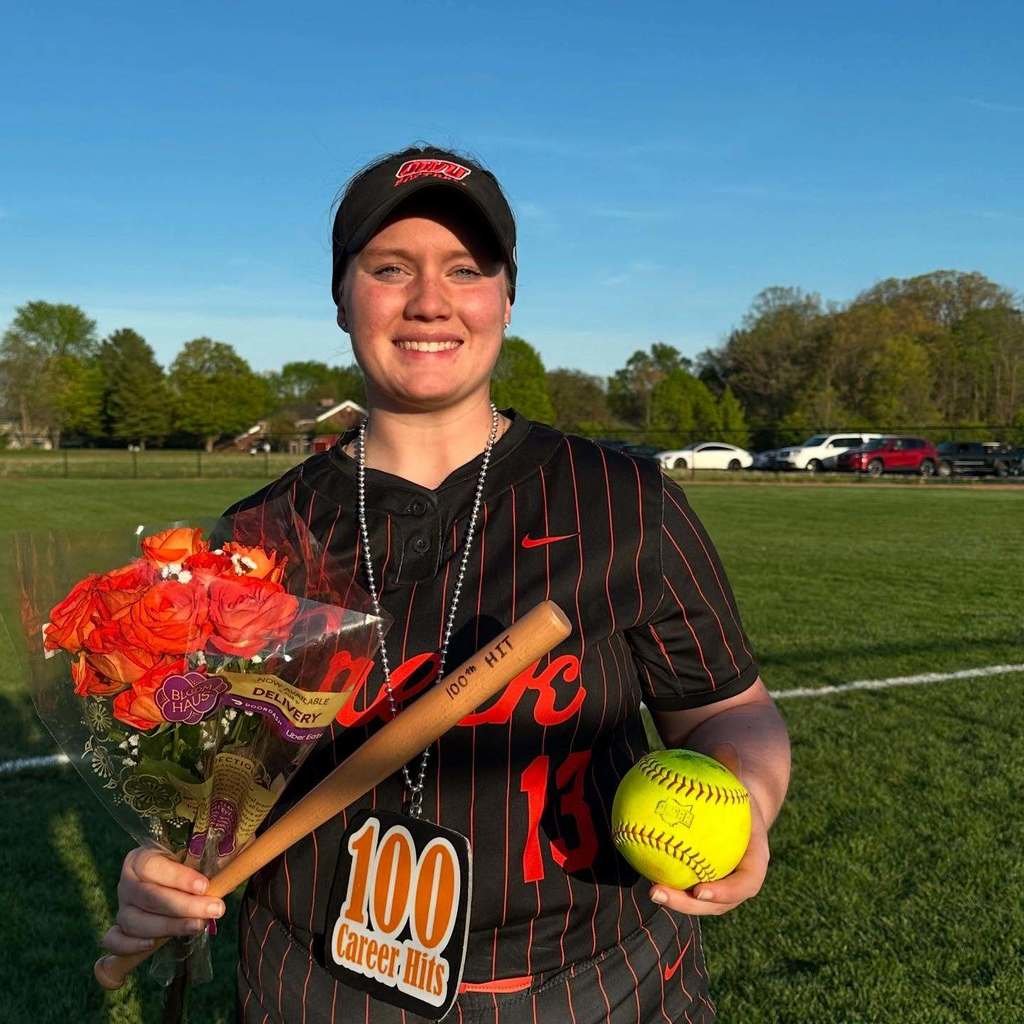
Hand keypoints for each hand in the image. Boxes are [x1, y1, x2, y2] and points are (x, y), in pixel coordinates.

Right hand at [99, 845, 225, 955]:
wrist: (180, 883)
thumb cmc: (192, 865)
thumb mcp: (201, 855)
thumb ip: (213, 855)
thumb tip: (236, 861)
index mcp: (141, 858)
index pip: (152, 866)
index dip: (178, 877)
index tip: (205, 886)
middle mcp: (127, 882)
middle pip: (148, 896)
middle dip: (184, 906)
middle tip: (215, 909)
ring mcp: (122, 907)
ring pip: (135, 920)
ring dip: (168, 926)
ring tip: (199, 926)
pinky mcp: (119, 929)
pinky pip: (114, 940)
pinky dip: (129, 945)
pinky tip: (152, 945)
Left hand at [649, 742, 769, 916]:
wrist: (736, 806)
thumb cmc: (736, 790)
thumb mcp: (735, 778)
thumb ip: (730, 765)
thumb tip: (724, 745)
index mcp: (755, 859)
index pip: (745, 884)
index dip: (726, 892)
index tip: (700, 890)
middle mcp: (738, 878)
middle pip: (716, 903)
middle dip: (688, 906)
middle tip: (659, 892)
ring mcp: (720, 883)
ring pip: (697, 899)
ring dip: (675, 899)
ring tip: (650, 889)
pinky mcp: (702, 879)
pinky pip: (684, 881)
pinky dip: (666, 877)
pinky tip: (641, 866)